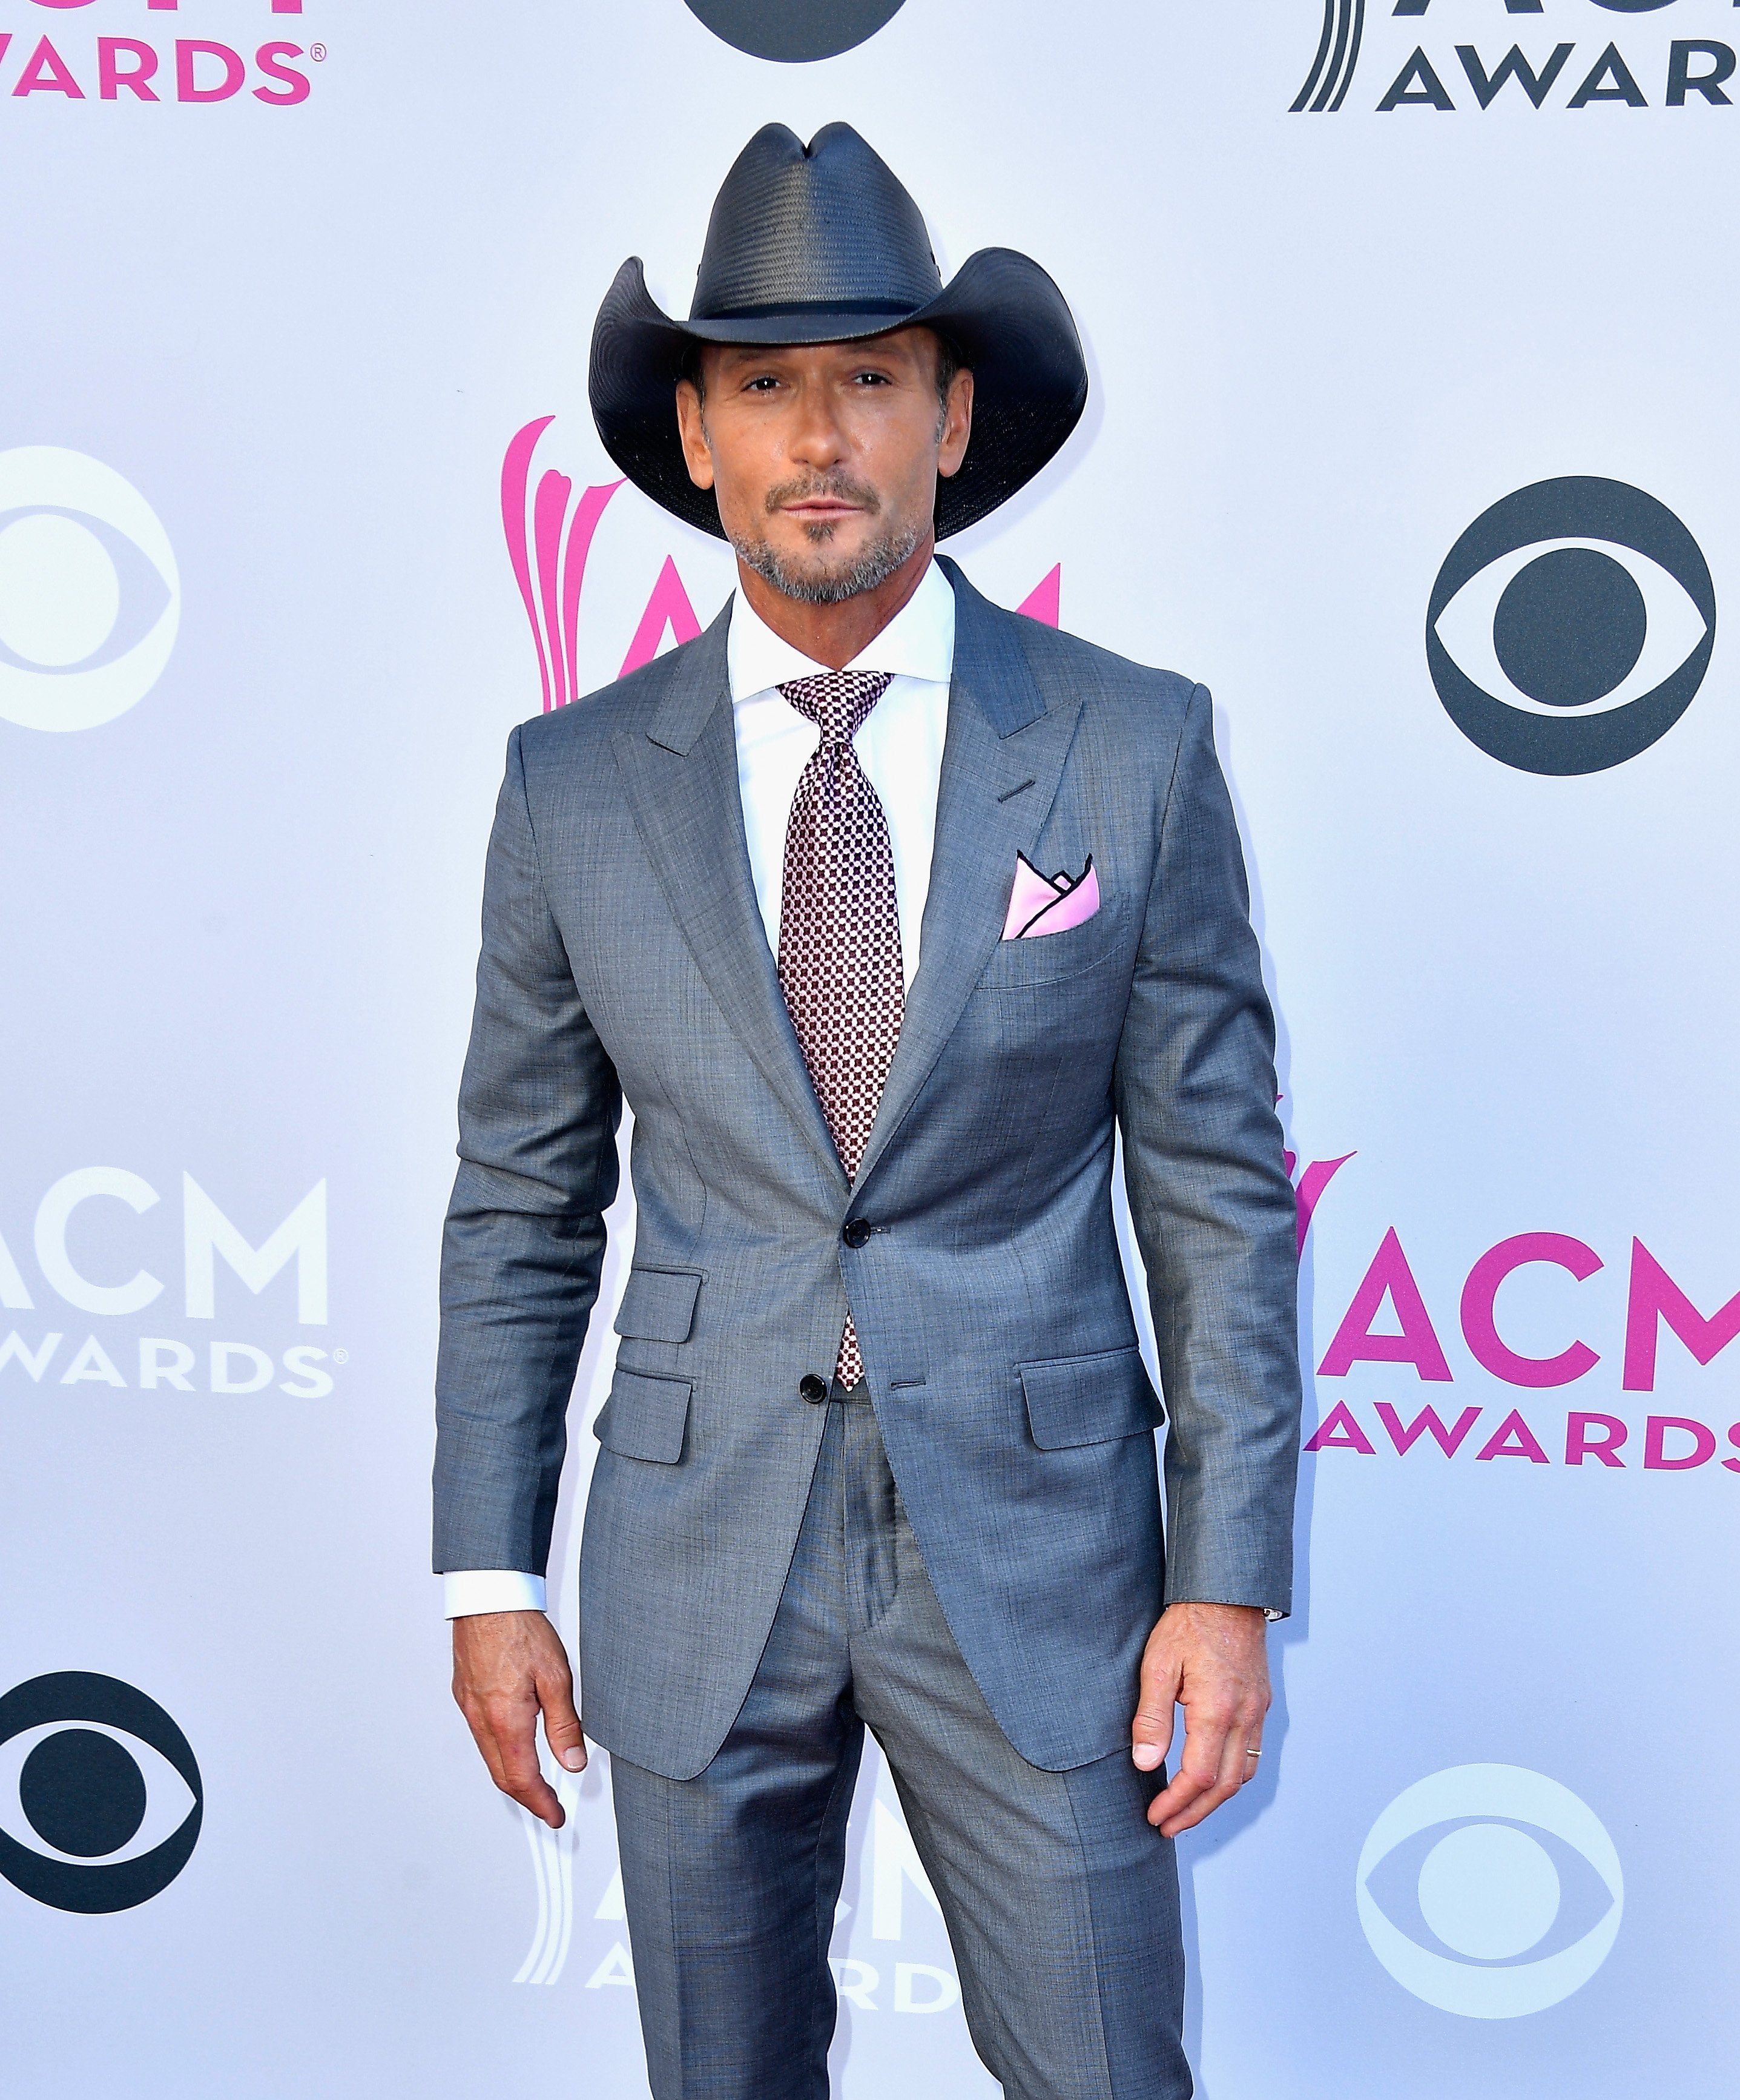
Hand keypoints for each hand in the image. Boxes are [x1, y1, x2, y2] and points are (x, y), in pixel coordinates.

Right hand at [451, 1610, 585, 1829]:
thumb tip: (573, 1762)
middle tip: (548, 1807)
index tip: (555, 1815)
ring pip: (490, 1757)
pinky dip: (500, 1753)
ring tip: (536, 1785)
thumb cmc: (519, 1628)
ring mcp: (469, 1708)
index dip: (541, 1804)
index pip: (523, 1779)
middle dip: (527, 1798)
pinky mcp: (465, 1695)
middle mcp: (481, 1719)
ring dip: (513, 1777)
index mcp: (505, 1720)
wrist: (488, 1598)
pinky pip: (482, 1737)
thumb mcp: (556, 1677)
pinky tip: (514, 1748)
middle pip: (502, 1775)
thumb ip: (564, 1725)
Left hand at [1131, 1602, 1270, 1836]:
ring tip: (1187, 1810)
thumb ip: (1152, 1717)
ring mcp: (1258, 1711)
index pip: (1200, 1775)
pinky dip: (1232, 1776)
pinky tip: (1212, 1778)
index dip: (1177, 1802)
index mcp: (1217, 1709)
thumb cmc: (1190, 1623)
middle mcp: (1245, 1716)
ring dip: (1216, 1799)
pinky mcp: (1261, 1704)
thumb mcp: (1158, 1665)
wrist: (1227, 1593)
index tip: (1156, 1815)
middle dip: (1195, 1812)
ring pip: (1244, 1773)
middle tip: (1168, 1825)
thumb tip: (1145, 1763)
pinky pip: (1252, 1753)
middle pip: (1226, 1785)